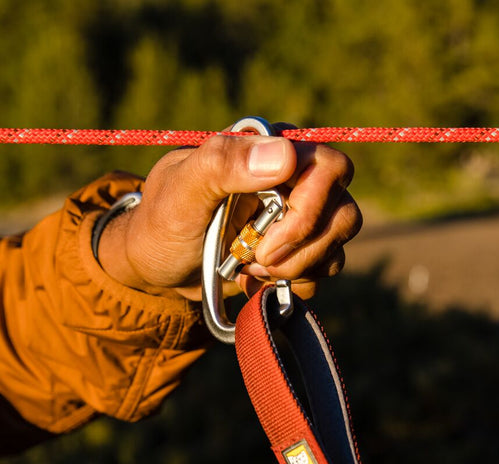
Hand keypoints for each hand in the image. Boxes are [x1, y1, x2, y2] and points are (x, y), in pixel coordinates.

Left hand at [96, 131, 360, 300]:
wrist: (154, 265)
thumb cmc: (161, 221)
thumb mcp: (182, 191)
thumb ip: (224, 164)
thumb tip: (285, 156)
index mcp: (270, 148)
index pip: (329, 168)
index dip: (308, 209)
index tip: (266, 240)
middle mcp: (295, 176)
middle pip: (343, 210)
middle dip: (303, 245)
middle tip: (258, 259)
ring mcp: (301, 213)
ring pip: (338, 241)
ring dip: (298, 266)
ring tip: (251, 267)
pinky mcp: (301, 247)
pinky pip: (327, 266)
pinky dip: (296, 281)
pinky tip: (256, 278)